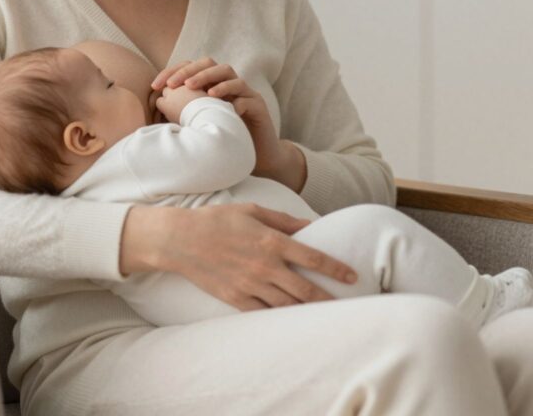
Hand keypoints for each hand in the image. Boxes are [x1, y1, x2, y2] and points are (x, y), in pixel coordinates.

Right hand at [121, 203, 358, 309]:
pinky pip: (264, 313)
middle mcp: (264, 267)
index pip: (312, 258)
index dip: (335, 268)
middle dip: (329, 298)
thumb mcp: (253, 211)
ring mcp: (250, 285)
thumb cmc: (218, 220)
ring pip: (287, 305)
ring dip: (308, 311)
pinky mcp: (236, 299)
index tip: (352, 276)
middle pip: (305, 289)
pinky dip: (280, 318)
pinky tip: (294, 321)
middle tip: (347, 304)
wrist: (180, 240)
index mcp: (271, 242)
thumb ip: (285, 221)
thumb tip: (311, 226)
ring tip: (326, 316)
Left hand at [152, 58, 291, 179]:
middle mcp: (230, 86)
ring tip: (199, 91)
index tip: (155, 85)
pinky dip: (238, 102)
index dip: (174, 72)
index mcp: (214, 86)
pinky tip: (228, 110)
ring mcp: (246, 95)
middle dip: (192, 71)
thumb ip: (184, 112)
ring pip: (233, 77)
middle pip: (213, 65)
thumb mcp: (200, 124)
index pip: (193, 68)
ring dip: (214, 81)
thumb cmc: (223, 140)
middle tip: (174, 85)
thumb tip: (159, 103)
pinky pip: (249, 99)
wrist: (254, 158)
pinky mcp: (259, 108)